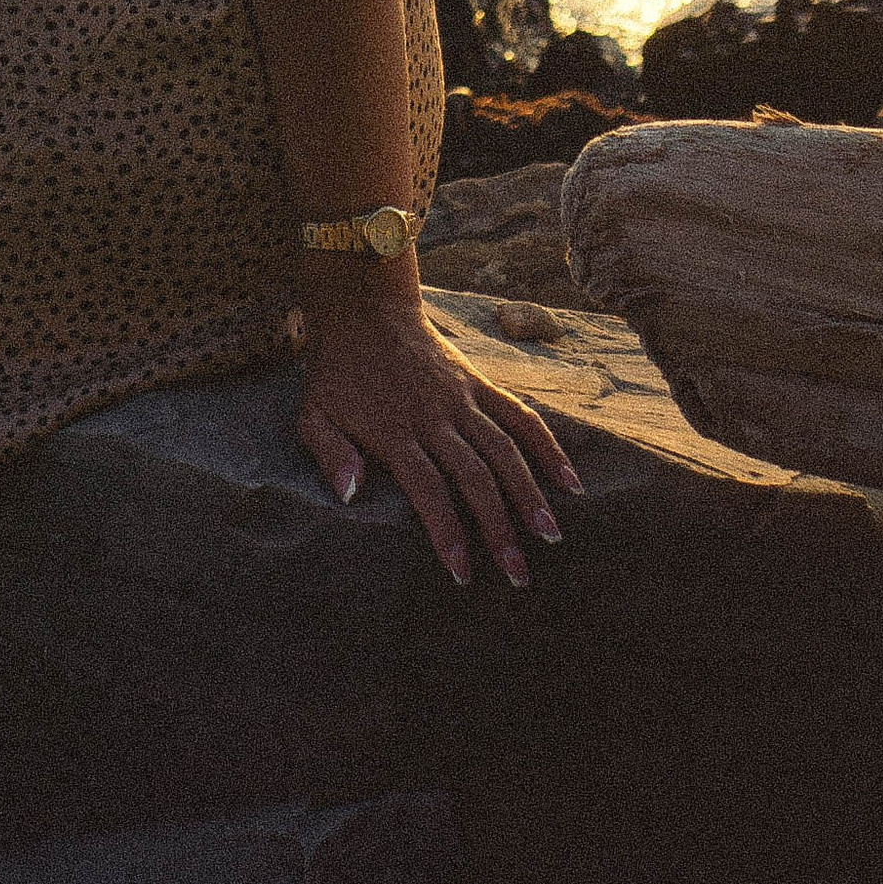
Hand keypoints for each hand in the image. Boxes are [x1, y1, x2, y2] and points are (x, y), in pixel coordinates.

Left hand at [296, 286, 582, 585]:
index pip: (428, 488)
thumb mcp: (313, 412)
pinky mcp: (478, 382)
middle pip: (474, 476)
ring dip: (529, 493)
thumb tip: (350, 495)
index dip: (447, 532)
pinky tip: (570, 481)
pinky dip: (547, 446)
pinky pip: (519, 414)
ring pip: (503, 449)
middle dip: (498, 528)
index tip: (463, 574)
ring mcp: (461, 398)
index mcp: (394, 430)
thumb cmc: (337, 372)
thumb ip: (330, 453)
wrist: (365, 308)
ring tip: (551, 535)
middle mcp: (434, 416)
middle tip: (519, 575)